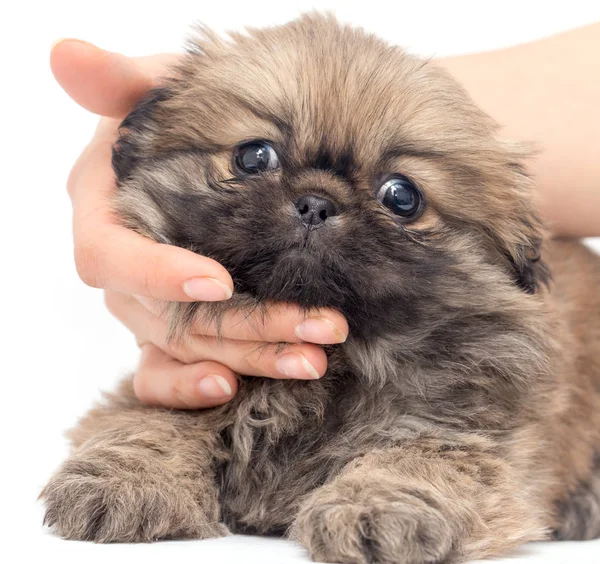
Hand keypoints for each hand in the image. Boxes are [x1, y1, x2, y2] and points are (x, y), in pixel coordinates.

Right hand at [51, 39, 348, 409]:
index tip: (217, 281)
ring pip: (186, 346)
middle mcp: (122, 267)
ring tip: (313, 360)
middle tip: (316, 329)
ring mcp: (145, 305)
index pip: (112, 254)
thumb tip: (66, 55)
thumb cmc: (183, 121)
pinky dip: (192, 387)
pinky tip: (235, 389)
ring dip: (250, 357)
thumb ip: (121, 81)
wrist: (215, 156)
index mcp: (106, 211)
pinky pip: (165, 372)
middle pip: (167, 315)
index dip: (158, 274)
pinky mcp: (168, 330)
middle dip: (244, 325)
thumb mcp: (161, 91)